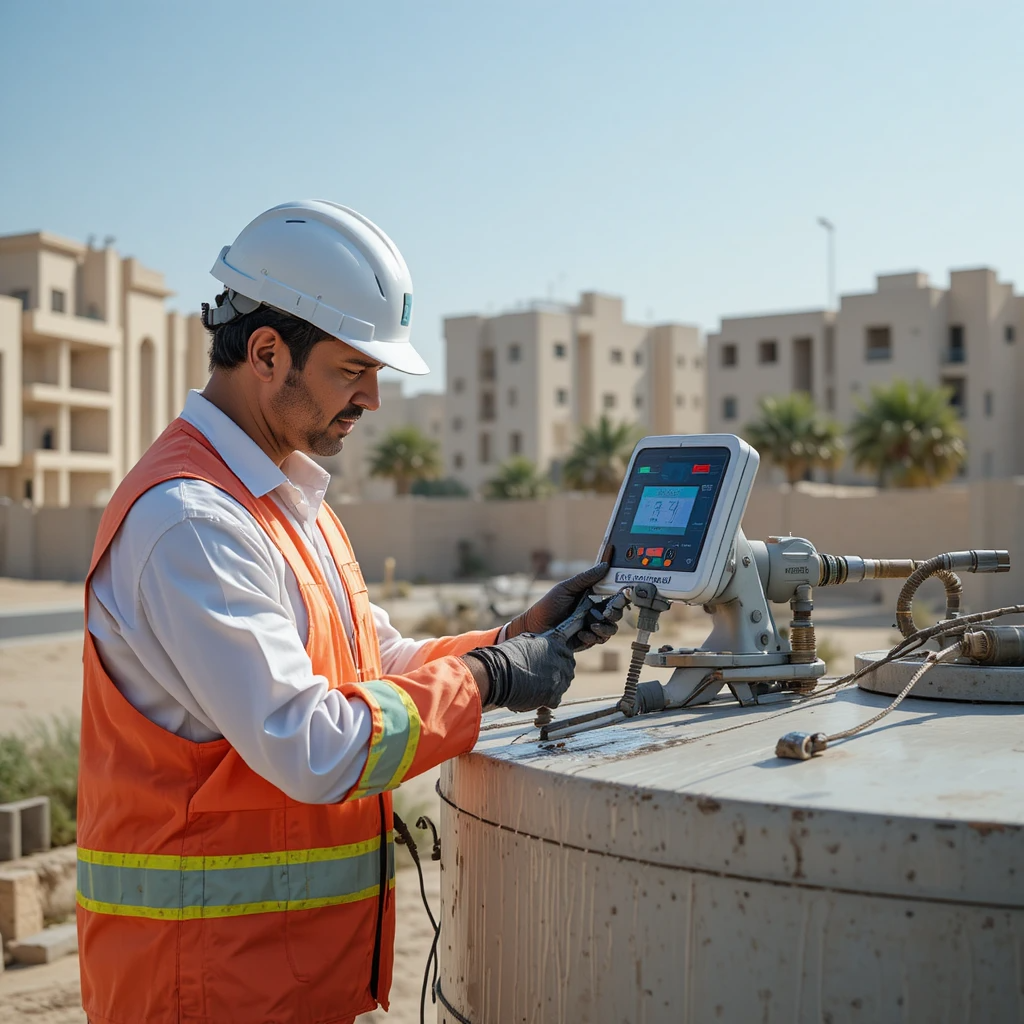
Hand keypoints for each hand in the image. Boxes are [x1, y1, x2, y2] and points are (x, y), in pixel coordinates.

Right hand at [462, 632, 575, 712]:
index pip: (567, 653)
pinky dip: (547, 702)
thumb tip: (538, 647)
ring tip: (539, 689)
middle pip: (568, 670)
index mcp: (553, 645)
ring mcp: (557, 679)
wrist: (497, 673)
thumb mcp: (524, 641)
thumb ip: (537, 644)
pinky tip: (537, 698)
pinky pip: (555, 701)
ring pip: (563, 686)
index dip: (560, 660)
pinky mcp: (552, 695)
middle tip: (547, 679)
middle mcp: (559, 661)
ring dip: (554, 688)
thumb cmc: (505, 656)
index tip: (554, 665)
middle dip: (560, 674)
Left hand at [506, 563, 623, 649]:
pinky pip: (599, 639)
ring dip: (605, 627)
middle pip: (616, 612)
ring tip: (592, 625)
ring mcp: (591, 626)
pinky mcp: (587, 640)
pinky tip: (581, 633)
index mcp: (591, 597)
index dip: (621, 593)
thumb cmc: (548, 605)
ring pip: (611, 628)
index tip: (625, 591)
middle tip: (606, 612)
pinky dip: (592, 636)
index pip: (612, 594)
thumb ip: (586, 578)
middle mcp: (594, 612)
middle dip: (615, 612)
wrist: (535, 627)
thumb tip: (604, 565)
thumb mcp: (566, 588)